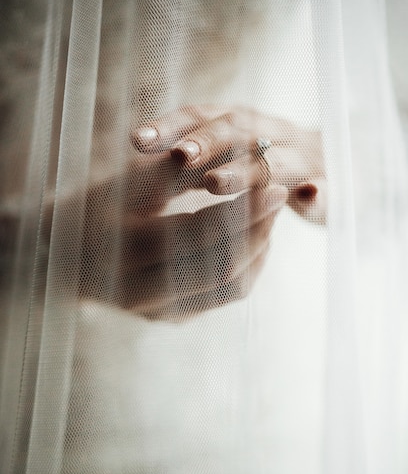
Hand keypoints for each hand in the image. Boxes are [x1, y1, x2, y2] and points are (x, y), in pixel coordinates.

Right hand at [48, 145, 286, 320]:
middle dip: (260, 229)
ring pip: (231, 287)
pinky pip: (223, 297)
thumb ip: (181, 170)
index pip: (204, 232)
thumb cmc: (93, 208)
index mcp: (128, 251)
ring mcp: (157, 311)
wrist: (60, 256)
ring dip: (259, 250)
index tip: (274, 183)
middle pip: (224, 264)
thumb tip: (242, 155)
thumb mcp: (128, 182)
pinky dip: (246, 268)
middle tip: (280, 197)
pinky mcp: (169, 317)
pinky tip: (253, 241)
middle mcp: (143, 291)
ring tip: (269, 217)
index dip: (245, 209)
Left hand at [133, 105, 325, 223]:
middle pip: (236, 130)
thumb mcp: (231, 155)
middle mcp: (270, 135)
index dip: (170, 127)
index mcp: (241, 127)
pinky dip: (319, 193)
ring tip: (214, 184)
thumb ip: (193, 157)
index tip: (136, 140)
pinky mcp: (329, 187)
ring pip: (275, 162)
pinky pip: (326, 190)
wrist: (339, 169)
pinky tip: (311, 195)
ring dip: (245, 171)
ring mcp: (303, 159)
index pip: (201, 118)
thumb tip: (138, 149)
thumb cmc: (269, 167)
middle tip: (178, 156)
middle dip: (205, 142)